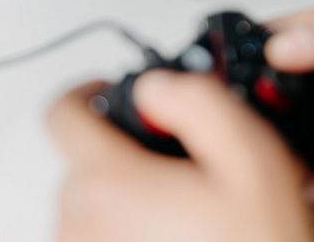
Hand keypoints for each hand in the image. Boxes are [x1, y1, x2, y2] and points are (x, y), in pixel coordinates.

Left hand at [48, 71, 313, 241]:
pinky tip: (173, 236)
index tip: (112, 93)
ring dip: (129, 194)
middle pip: (85, 159)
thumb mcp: (251, 161)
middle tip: (183, 167)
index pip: (62, 112)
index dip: (88, 91)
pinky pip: (97, 235)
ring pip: (93, 201)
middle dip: (128, 151)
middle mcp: (79, 224)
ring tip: (187, 212)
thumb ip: (198, 103)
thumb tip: (155, 86)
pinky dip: (126, 227)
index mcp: (109, 183)